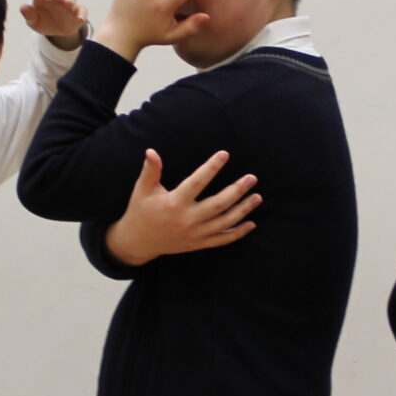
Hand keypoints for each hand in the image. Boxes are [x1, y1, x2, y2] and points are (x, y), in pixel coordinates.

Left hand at [21, 0, 87, 48]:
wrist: (57, 30)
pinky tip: (80, 19)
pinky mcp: (78, 12)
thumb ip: (29, 15)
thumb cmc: (43, 21)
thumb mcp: (34, 22)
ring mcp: (68, 4)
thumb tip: (23, 7)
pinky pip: (82, 10)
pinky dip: (82, 14)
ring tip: (68, 4)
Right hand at [105, 149, 260, 265]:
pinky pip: (222, 240)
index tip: (224, 154)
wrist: (138, 242)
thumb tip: (151, 151)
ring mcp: (195, 234)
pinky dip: (238, 233)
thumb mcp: (143, 189)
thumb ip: (151, 170)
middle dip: (237, 190)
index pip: (197, 182)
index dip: (211, 167)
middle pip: (218, 204)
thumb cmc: (141, 210)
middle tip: (252, 177)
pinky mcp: (198, 244)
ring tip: (257, 196)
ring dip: (243, 210)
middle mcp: (187, 220)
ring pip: (225, 223)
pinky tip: (251, 223)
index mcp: (174, 203)